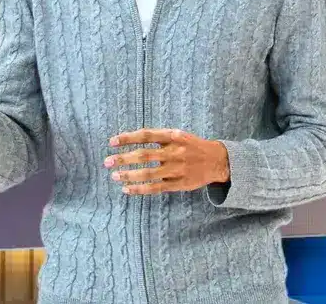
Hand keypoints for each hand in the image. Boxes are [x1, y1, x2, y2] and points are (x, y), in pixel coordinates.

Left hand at [105, 128, 229, 195]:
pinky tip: (127, 189)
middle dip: (123, 159)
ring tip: (115, 176)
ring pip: (149, 173)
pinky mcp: (180, 183)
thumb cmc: (192, 146)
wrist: (218, 160)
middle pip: (145, 155)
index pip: (147, 135)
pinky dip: (140, 189)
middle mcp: (175, 152)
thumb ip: (159, 137)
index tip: (111, 142)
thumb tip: (130, 140)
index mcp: (174, 136)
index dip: (128, 138)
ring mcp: (178, 168)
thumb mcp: (178, 135)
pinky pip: (156, 188)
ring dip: (129, 175)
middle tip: (107, 162)